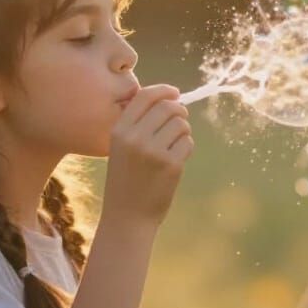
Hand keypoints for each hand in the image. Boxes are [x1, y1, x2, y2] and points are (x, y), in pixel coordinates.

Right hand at [103, 85, 193, 225]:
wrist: (127, 217)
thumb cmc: (127, 180)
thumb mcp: (121, 148)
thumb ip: (138, 124)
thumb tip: (168, 99)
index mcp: (119, 131)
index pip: (144, 96)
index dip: (163, 90)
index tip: (175, 92)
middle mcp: (134, 138)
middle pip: (168, 106)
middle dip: (179, 110)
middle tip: (180, 121)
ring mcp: (153, 151)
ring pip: (181, 124)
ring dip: (183, 131)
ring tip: (174, 146)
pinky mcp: (171, 164)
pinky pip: (188, 142)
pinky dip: (186, 147)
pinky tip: (175, 160)